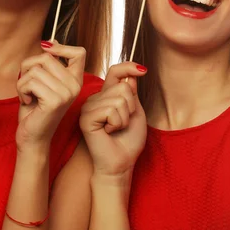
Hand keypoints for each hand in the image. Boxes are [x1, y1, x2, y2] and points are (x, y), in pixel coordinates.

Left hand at [15, 41, 84, 149]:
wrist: (32, 137)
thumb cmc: (35, 109)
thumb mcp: (43, 81)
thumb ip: (49, 63)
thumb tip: (50, 41)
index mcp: (75, 80)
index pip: (79, 52)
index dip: (60, 47)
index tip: (46, 51)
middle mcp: (75, 85)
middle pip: (47, 58)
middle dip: (29, 68)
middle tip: (28, 85)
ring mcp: (67, 93)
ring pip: (35, 69)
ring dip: (23, 82)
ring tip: (27, 95)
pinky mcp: (55, 100)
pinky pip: (29, 81)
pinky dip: (21, 90)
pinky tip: (27, 101)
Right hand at [79, 62, 147, 177]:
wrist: (121, 163)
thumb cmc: (128, 140)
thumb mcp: (135, 112)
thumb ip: (132, 93)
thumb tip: (130, 75)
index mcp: (107, 95)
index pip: (116, 71)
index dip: (128, 67)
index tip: (143, 70)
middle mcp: (96, 98)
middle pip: (123, 87)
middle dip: (131, 107)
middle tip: (123, 123)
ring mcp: (89, 107)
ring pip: (119, 99)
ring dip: (124, 118)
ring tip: (116, 129)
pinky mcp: (86, 117)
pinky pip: (110, 110)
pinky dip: (117, 123)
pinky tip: (108, 132)